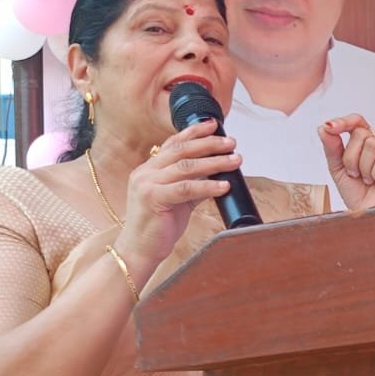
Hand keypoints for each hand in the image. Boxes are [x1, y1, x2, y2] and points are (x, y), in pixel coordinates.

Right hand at [114, 121, 242, 274]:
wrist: (139, 251)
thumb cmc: (158, 227)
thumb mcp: (178, 201)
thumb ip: (192, 185)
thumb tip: (216, 174)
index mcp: (149, 169)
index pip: (173, 144)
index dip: (194, 132)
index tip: (214, 125)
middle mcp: (145, 172)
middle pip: (182, 150)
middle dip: (209, 144)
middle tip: (232, 143)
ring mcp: (146, 184)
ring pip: (186, 166)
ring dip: (214, 162)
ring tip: (235, 160)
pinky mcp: (152, 198)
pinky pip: (186, 188)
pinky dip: (208, 186)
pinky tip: (224, 185)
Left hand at [320, 114, 374, 210]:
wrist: (367, 215)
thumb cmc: (357, 194)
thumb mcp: (337, 167)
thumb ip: (331, 146)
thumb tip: (324, 127)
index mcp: (368, 142)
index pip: (358, 121)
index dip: (344, 121)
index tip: (330, 127)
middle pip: (361, 133)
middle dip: (351, 158)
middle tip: (356, 175)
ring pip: (372, 144)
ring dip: (364, 168)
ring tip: (369, 180)